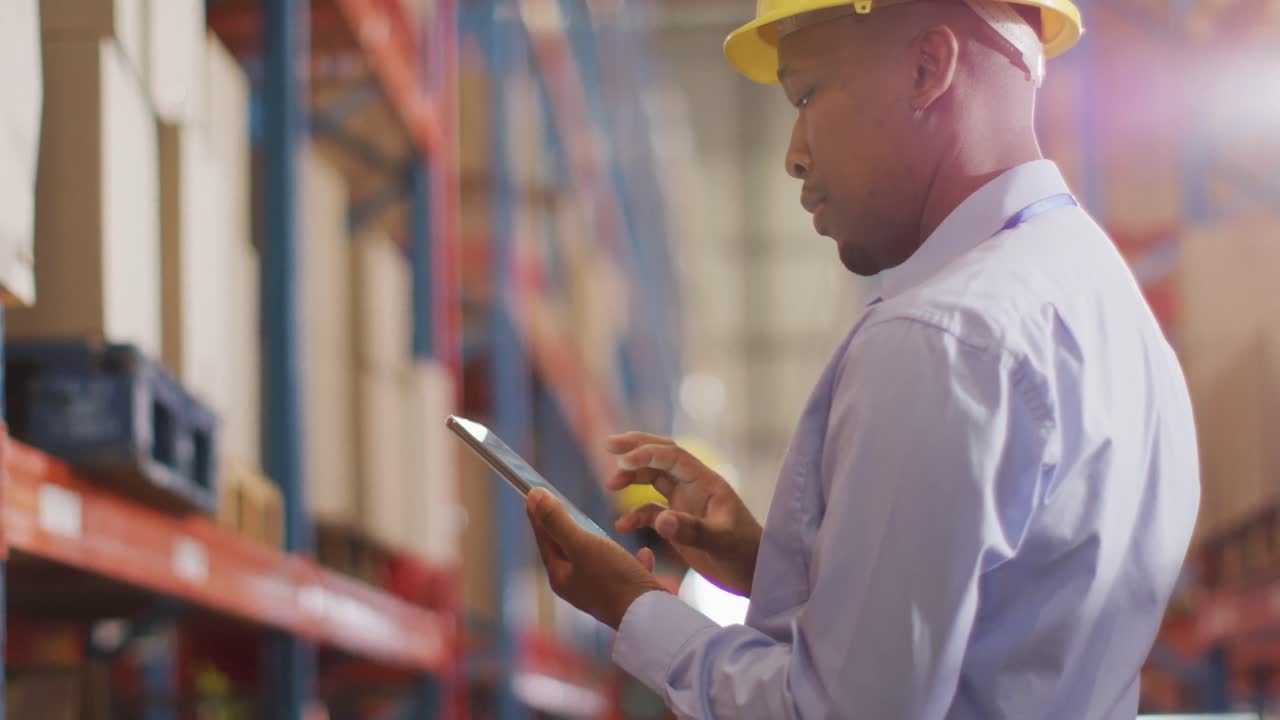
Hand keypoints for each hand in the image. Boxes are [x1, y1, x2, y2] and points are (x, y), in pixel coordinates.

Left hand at [526, 488, 666, 629]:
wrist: (649, 616)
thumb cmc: (613, 579)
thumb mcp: (582, 545)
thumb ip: (558, 521)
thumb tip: (533, 496)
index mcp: (561, 576)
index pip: (544, 539)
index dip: (538, 515)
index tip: (533, 493)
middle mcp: (576, 586)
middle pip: (565, 550)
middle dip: (563, 528)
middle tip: (559, 505)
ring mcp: (600, 592)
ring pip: (593, 560)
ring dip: (595, 543)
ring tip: (595, 527)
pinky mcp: (624, 595)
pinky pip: (624, 572)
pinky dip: (629, 560)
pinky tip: (644, 552)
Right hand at [608, 433, 762, 597]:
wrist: (755, 575)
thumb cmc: (746, 555)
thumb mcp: (721, 542)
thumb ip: (692, 530)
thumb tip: (660, 519)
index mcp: (706, 482)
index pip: (673, 456)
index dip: (647, 453)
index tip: (622, 461)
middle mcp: (694, 487)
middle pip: (661, 458)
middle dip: (635, 449)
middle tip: (608, 445)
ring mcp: (685, 503)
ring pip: (653, 479)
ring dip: (631, 479)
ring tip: (610, 486)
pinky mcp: (678, 523)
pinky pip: (651, 511)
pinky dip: (635, 515)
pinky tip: (622, 526)